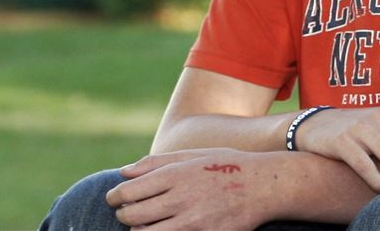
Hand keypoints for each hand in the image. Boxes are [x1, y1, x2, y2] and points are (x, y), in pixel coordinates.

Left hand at [108, 148, 278, 229]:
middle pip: (131, 215)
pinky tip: (164, 229)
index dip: (115, 197)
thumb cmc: (227, 166)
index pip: (127, 192)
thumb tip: (123, 173)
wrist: (265, 186)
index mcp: (176, 174)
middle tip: (130, 210)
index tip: (115, 198)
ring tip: (146, 222)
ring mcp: (191, 223)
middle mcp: (180, 199)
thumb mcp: (195, 155)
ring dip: (139, 229)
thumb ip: (157, 162)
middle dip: (125, 213)